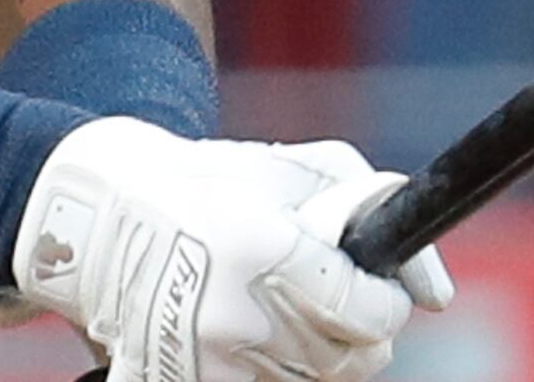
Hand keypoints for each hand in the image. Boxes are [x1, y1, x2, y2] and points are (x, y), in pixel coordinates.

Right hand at [0, 119, 449, 381]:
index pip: (369, 314)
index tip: (370, 286)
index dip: (382, 300)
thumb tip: (436, 292)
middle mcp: (235, 315)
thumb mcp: (296, 172)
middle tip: (324, 294)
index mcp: (263, 251)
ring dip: (312, 349)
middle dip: (354, 329)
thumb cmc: (206, 182)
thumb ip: (375, 210)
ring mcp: (205, 361)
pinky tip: (247, 330)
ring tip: (276, 304)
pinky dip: (267, 369)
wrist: (96, 216)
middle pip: (351, 362)